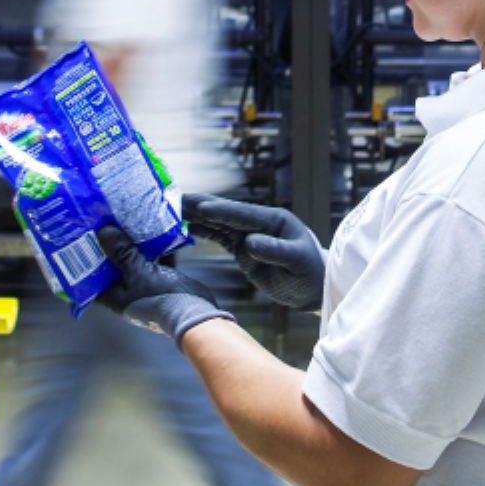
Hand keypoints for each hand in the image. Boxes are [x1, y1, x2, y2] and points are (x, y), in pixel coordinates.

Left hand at [96, 227, 231, 344]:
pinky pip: (152, 262)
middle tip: (105, 224)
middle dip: (110, 247)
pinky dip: (153, 249)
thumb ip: (121, 253)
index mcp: (115, 297)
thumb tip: (103, 232)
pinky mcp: (161, 281)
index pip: (92, 279)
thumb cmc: (161, 296)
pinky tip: (154, 231)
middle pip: (113, 268)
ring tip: (126, 223)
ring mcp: (144, 288)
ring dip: (131, 246)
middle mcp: (127, 293)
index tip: (82, 239)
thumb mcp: (139, 272)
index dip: (85, 260)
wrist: (194, 312)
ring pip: (133, 263)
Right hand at [182, 195, 325, 310]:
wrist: (313, 286)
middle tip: (174, 199)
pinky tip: (184, 227)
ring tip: (171, 210)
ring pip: (218, 222)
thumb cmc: (310, 273)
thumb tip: (251, 243)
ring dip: (196, 216)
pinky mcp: (241, 247)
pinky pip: (218, 236)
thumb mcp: (297, 262)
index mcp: (274, 220)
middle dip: (200, 206)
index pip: (243, 214)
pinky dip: (201, 231)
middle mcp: (258, 223)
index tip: (200, 206)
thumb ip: (275, 251)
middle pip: (225, 212)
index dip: (221, 210)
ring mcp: (248, 234)